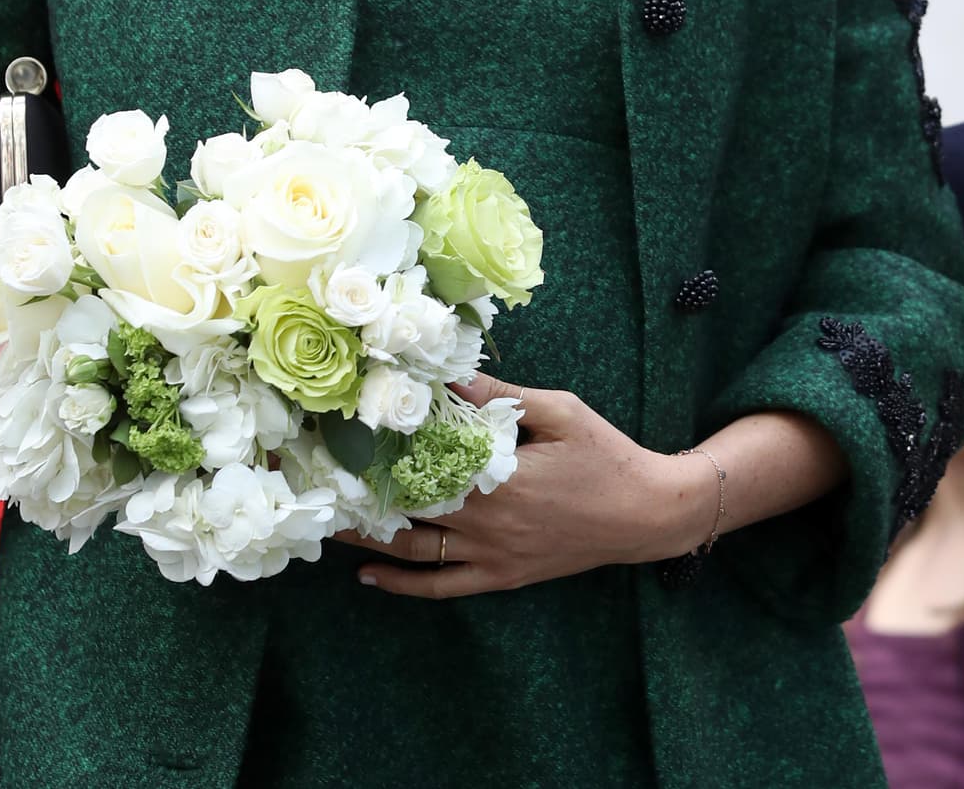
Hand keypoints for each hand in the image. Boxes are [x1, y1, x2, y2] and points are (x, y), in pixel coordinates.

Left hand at [335, 373, 713, 598]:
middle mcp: (489, 523)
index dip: (377, 455)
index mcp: (500, 478)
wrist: (647, 514)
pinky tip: (369, 574)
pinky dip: (403, 584)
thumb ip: (502, 396)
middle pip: (408, 510)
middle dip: (361, 495)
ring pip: (416, 552)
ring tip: (326, 521)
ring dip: (369, 538)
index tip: (339, 439)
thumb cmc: (606, 454)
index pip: (423, 465)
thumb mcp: (559, 411)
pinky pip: (443, 586)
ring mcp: (494, 556)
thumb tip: (451, 376)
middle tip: (316, 479)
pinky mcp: (503, 577)